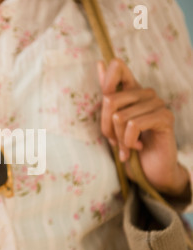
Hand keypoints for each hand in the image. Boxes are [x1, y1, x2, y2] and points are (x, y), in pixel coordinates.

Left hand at [98, 58, 188, 196]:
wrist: (150, 172)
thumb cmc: (129, 147)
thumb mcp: (112, 123)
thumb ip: (107, 96)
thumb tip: (99, 62)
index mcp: (131, 91)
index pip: (118, 67)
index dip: (106, 80)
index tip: (106, 102)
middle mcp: (145, 93)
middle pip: (109, 101)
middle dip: (106, 128)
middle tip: (114, 142)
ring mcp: (157, 104)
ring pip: (120, 116)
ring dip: (118, 139)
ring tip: (126, 148)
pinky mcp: (165, 118)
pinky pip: (134, 125)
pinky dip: (128, 141)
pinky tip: (136, 147)